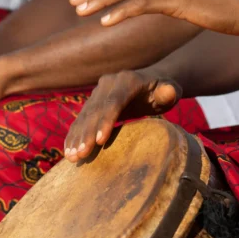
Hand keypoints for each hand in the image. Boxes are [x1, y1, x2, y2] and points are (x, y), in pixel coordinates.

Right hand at [64, 70, 180, 162]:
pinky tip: (68, 150)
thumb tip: (170, 92)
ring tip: (72, 157)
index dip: (105, 121)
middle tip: (81, 154)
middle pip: (95, 111)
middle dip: (86, 134)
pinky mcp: (93, 102)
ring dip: (76, 137)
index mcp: (127, 80)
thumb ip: (169, 92)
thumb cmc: (163, 89)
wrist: (151, 80)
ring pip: (85, 116)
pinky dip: (74, 134)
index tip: (98, 141)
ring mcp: (98, 92)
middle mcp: (108, 84)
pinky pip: (81, 119)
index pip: (114, 102)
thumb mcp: (170, 89)